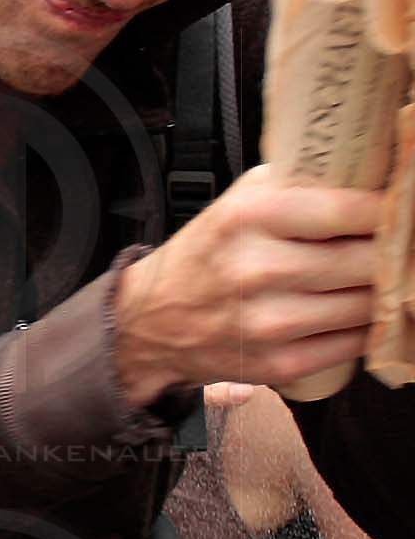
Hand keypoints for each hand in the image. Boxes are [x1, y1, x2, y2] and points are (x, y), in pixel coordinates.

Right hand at [111, 170, 386, 401]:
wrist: (148, 321)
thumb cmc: (207, 253)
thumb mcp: (239, 201)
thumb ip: (299, 185)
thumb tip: (375, 175)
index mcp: (248, 218)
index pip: (350, 211)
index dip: (390, 210)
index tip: (401, 210)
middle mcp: (256, 270)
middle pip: (368, 261)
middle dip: (393, 253)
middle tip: (399, 244)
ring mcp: (267, 323)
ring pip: (367, 304)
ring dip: (384, 291)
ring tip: (381, 276)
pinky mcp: (277, 364)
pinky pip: (354, 343)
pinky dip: (366, 326)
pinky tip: (360, 309)